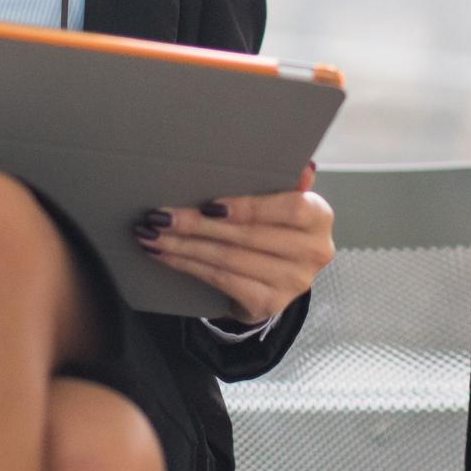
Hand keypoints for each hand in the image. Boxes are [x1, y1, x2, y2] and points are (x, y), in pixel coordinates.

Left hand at [133, 163, 333, 325]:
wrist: (274, 278)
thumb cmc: (273, 228)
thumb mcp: (281, 201)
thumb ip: (286, 183)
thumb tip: (302, 165)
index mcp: (320, 217)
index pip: (290, 208)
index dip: (249, 208)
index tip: (209, 205)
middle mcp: (314, 252)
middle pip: (248, 236)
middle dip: (197, 225)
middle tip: (159, 216)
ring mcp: (292, 283)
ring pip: (228, 259)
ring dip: (182, 245)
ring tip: (150, 233)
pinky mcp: (268, 304)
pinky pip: (220, 280)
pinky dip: (187, 265)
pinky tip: (163, 254)